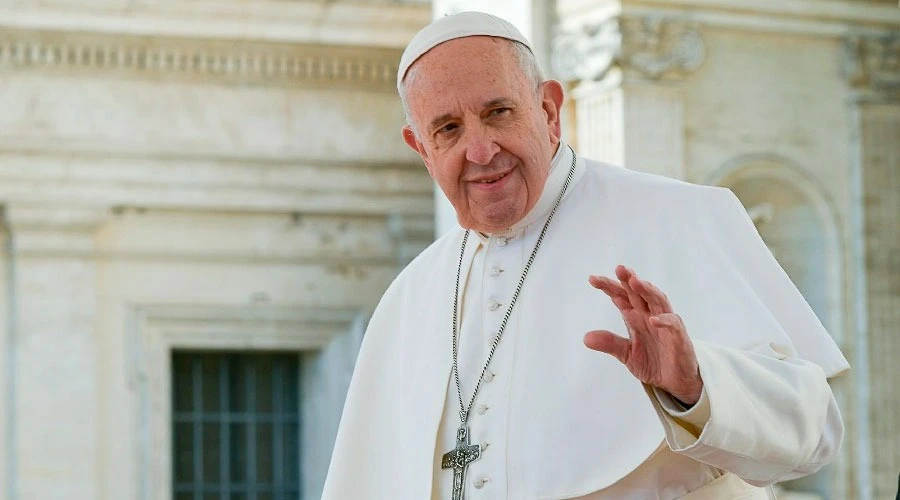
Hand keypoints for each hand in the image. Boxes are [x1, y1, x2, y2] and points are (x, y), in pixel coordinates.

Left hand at [584, 265, 702, 405]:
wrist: (674, 381)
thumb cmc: (653, 361)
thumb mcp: (627, 354)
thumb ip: (610, 343)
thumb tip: (586, 338)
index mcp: (635, 316)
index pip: (621, 296)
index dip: (609, 286)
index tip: (593, 279)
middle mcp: (650, 315)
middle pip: (638, 293)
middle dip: (628, 280)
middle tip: (619, 268)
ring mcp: (665, 324)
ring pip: (657, 300)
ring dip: (647, 290)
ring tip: (635, 281)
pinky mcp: (678, 336)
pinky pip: (673, 324)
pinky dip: (664, 320)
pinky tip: (652, 319)